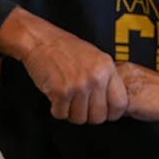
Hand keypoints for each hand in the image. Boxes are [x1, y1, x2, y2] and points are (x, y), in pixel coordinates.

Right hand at [0, 8, 127, 124]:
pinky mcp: (61, 92)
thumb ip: (104, 77)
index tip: (102, 112)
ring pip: (79, 119)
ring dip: (70, 112)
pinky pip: (61, 114)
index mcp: (107, 68)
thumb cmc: (63, 47)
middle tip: (78, 105)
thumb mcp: (94, 57)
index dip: (110, 113)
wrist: (38, 39)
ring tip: (65, 98)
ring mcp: (79, 85)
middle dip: (87, 115)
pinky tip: (55, 95)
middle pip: (99, 117)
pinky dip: (56, 109)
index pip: (120, 103)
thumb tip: (110, 103)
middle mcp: (96, 77)